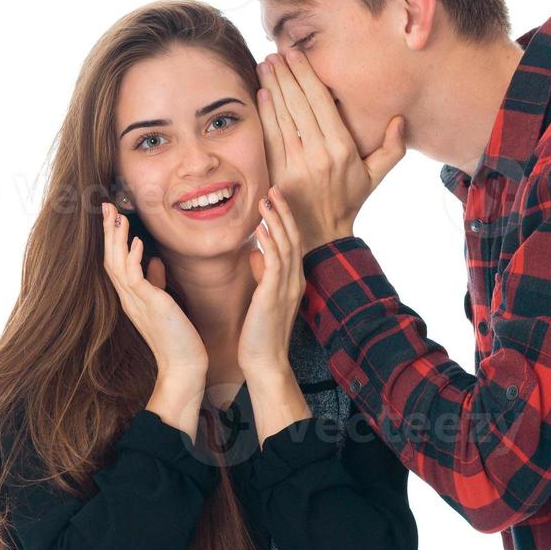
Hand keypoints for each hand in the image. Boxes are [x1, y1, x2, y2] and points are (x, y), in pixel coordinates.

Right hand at [100, 202, 207, 376]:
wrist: (184, 364)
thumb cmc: (176, 335)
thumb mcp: (164, 303)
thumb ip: (156, 281)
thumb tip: (153, 262)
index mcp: (131, 296)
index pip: (115, 261)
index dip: (112, 238)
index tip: (112, 215)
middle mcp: (128, 297)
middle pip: (110, 258)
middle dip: (108, 231)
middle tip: (106, 205)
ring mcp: (135, 302)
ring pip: (117, 264)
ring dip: (116, 239)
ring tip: (116, 216)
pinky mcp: (149, 305)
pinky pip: (134, 278)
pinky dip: (133, 258)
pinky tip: (136, 242)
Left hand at [237, 186, 304, 378]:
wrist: (265, 362)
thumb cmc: (260, 333)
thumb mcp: (261, 298)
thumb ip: (262, 274)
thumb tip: (256, 254)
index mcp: (292, 280)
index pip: (291, 241)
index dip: (285, 218)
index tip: (275, 197)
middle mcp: (294, 280)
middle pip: (292, 237)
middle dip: (284, 211)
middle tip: (274, 187)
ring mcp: (287, 288)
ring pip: (286, 246)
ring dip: (277, 220)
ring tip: (267, 198)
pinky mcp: (275, 297)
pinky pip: (275, 264)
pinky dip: (270, 244)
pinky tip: (262, 228)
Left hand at [256, 48, 404, 251]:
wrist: (322, 232)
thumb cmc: (350, 200)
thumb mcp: (376, 176)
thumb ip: (392, 148)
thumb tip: (400, 119)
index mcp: (342, 148)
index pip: (320, 103)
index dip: (306, 76)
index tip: (295, 56)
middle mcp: (318, 153)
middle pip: (298, 104)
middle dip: (286, 75)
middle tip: (276, 53)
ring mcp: (296, 163)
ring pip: (282, 116)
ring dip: (272, 87)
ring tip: (265, 65)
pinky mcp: (278, 172)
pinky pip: (271, 136)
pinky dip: (265, 113)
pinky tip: (261, 93)